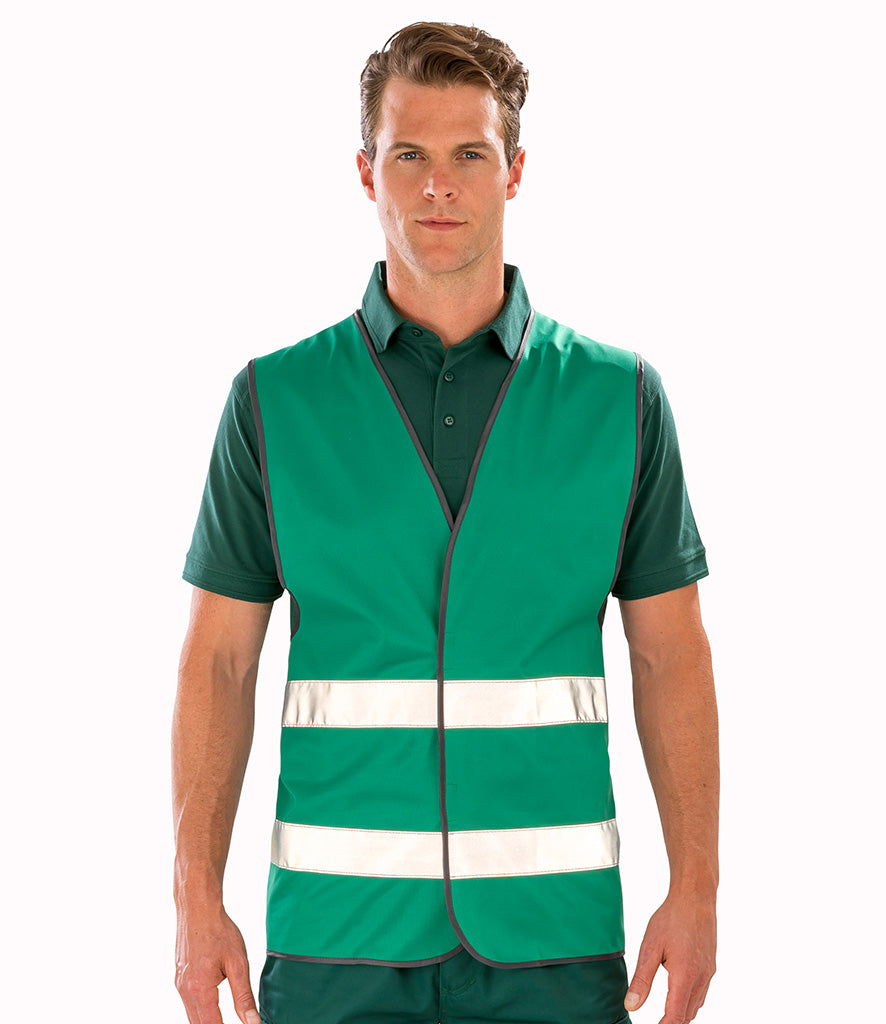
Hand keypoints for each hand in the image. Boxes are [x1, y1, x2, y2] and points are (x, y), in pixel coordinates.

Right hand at [175, 905, 260, 1023]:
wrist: (198, 909)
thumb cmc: (219, 931)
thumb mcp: (238, 963)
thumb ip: (244, 996)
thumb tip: (252, 1022)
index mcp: (200, 990)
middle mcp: (185, 991)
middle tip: (236, 1023)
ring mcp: (179, 985)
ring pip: (192, 1016)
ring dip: (208, 1021)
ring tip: (224, 1019)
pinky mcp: (179, 978)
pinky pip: (189, 1004)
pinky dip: (200, 1010)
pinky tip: (212, 1006)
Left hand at [624, 894, 715, 1022]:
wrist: (695, 898)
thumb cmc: (672, 918)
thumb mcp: (650, 947)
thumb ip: (642, 979)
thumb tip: (632, 1005)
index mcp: (685, 976)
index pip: (675, 1016)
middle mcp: (700, 979)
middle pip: (686, 1015)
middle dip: (672, 1022)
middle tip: (655, 1022)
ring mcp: (708, 973)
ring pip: (695, 1006)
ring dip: (680, 1013)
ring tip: (664, 1015)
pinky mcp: (710, 967)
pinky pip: (701, 993)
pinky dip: (689, 1001)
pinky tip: (678, 995)